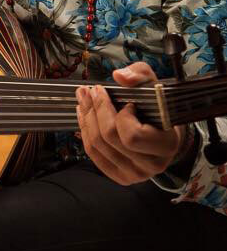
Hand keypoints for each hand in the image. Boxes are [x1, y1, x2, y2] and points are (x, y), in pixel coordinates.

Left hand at [76, 62, 185, 184]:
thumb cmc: (160, 108)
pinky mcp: (120, 176)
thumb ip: (140, 74)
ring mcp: (134, 174)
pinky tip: (84, 115)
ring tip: (83, 99)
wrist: (165, 133)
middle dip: (96, 109)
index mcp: (166, 145)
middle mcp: (151, 165)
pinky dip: (85, 131)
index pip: (132, 136)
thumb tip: (119, 76)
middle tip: (90, 90)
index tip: (126, 102)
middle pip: (109, 138)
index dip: (122, 117)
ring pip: (97, 145)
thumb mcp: (155, 85)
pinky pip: (93, 154)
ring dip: (86, 118)